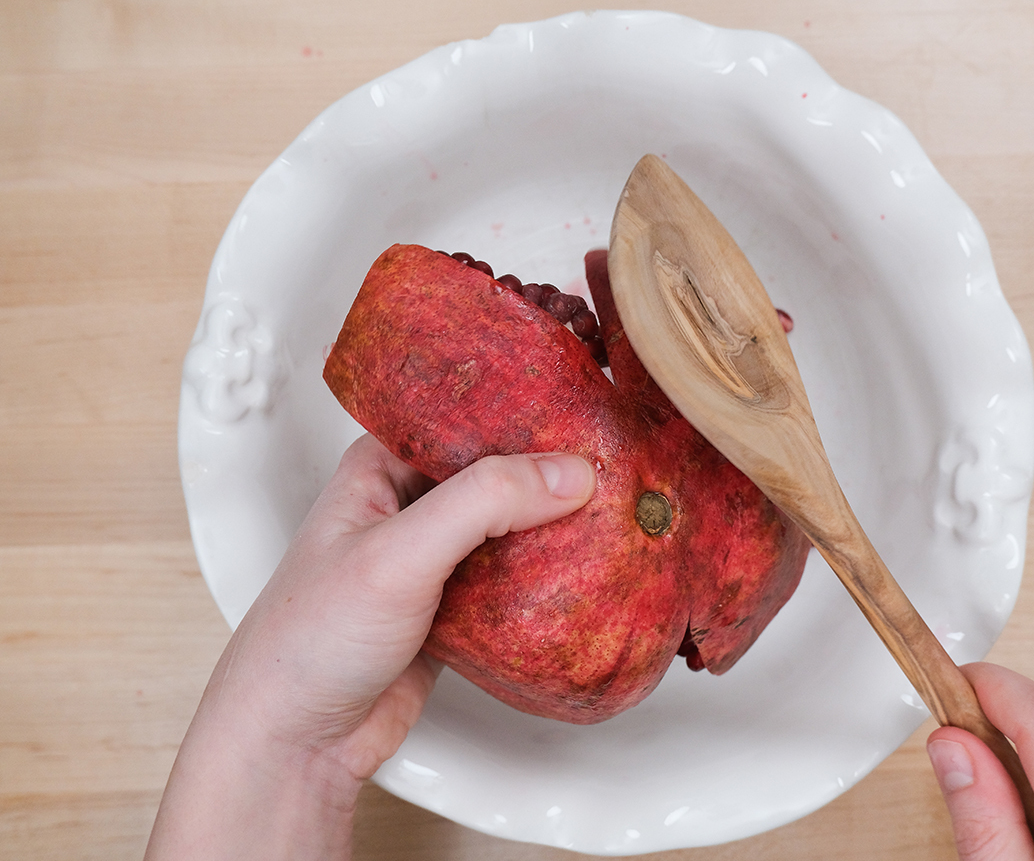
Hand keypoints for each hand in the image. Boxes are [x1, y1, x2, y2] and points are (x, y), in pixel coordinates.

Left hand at [145, 435, 594, 859]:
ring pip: (510, 526)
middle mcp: (409, 504)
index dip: (523, 413)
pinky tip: (584, 570)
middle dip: (549, 472)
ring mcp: (434, 557)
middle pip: (496, 471)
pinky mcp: (457, 606)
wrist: (297, 740)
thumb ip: (481, 503)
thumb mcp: (397, 554)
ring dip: (553, 525)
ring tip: (613, 511)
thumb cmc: (308, 639)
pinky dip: (546, 576)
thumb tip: (565, 474)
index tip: (583, 414)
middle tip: (612, 465)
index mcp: (380, 467)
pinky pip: (514, 578)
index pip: (464, 418)